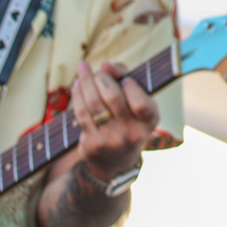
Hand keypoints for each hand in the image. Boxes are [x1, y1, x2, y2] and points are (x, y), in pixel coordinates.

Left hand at [71, 60, 157, 184]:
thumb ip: (126, 77)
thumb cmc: (128, 120)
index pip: (140, 102)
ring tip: (83, 69)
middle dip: (102, 78)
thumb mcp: (138, 102)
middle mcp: (132, 133)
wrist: (115, 162)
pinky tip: (77, 85)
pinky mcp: (93, 144)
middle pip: (113, 98)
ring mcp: (111, 140)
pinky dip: (78, 95)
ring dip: (85, 82)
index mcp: (149, 120)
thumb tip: (106, 65)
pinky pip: (81, 114)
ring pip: (94, 104)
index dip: (130, 86)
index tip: (124, 79)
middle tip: (97, 71)